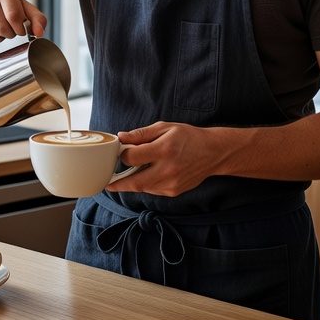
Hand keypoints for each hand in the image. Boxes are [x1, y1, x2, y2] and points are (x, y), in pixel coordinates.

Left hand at [106, 122, 220, 196]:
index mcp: (164, 150)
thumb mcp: (165, 127)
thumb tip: (120, 137)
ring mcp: (171, 183)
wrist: (213, 153)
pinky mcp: (173, 192)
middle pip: (134, 182)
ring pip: (142, 188)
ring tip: (128, 173)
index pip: (132, 158)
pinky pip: (152, 191)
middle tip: (106, 182)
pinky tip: (148, 174)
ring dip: (131, 182)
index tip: (120, 152)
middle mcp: (168, 169)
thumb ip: (141, 134)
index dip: (122, 155)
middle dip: (117, 183)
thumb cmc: (188, 137)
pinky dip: (145, 184)